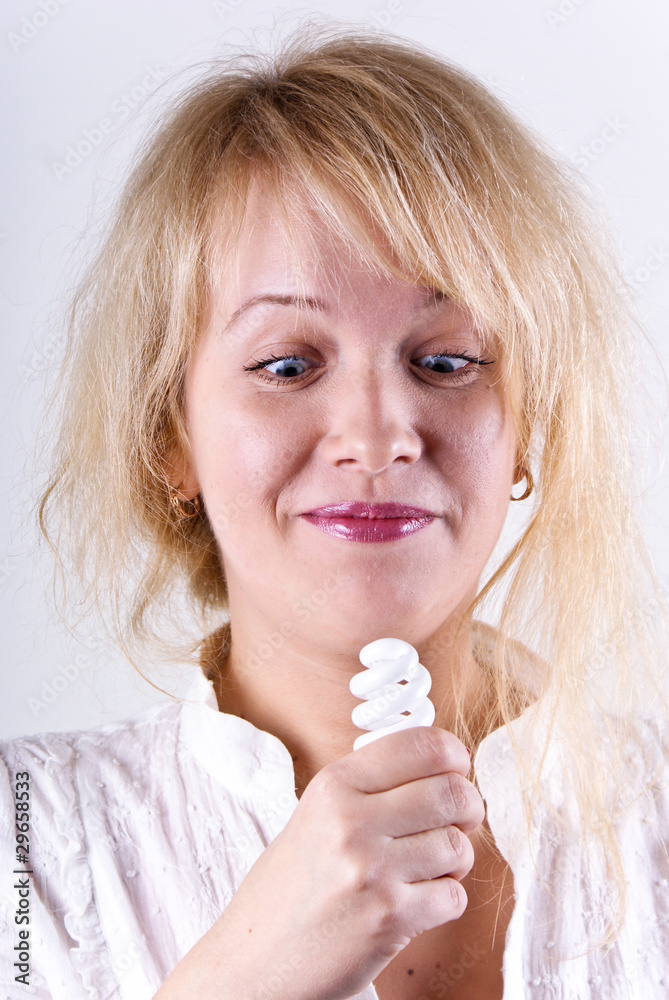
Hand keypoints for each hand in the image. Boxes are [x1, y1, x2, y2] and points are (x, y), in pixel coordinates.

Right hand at [154, 726, 483, 999]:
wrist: (253, 961)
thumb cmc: (289, 888)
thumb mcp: (315, 815)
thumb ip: (369, 787)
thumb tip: (439, 763)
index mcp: (334, 786)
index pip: (420, 746)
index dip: (452, 754)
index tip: (456, 767)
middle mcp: (352, 822)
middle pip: (451, 792)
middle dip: (468, 806)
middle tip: (461, 818)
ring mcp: (372, 871)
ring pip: (458, 846)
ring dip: (456, 859)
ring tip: (429, 867)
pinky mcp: (389, 919)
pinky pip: (455, 896)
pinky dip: (446, 900)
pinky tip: (418, 901)